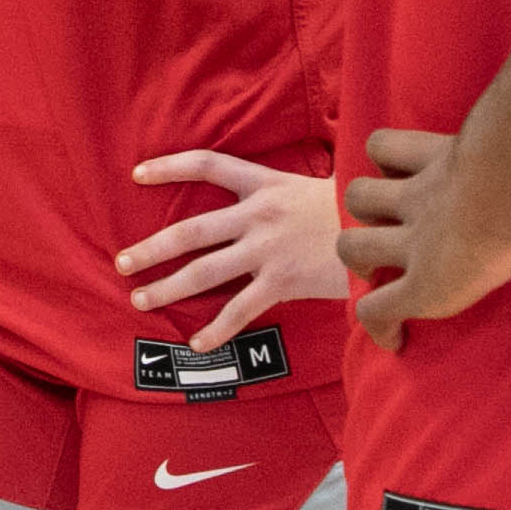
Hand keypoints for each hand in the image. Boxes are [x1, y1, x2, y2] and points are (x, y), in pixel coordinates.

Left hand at [115, 149, 345, 350]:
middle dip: (151, 248)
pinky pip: (240, 309)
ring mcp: (267, 250)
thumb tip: (281, 185)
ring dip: (167, 287)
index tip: (137, 174)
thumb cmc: (360, 208)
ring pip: (204, 271)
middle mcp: (258, 215)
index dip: (170, 168)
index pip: (207, 165)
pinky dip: (217, 329)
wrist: (390, 230)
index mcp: (265, 184)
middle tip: (121, 261)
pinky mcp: (283, 282)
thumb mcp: (320, 183)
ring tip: (139, 298)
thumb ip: (288, 189)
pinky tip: (196, 344)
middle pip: (190, 231)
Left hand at [338, 76, 510, 348]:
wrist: (508, 186)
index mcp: (443, 162)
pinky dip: (381, 327)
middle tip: (391, 228)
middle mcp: (416, 200)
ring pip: (352, 249)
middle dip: (369, 212)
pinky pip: (378, 314)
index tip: (399, 169)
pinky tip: (395, 342)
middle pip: (357, 195)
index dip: (390, 157)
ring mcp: (411, 246)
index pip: (388, 146)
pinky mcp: (417, 289)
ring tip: (387, 277)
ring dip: (364, 261)